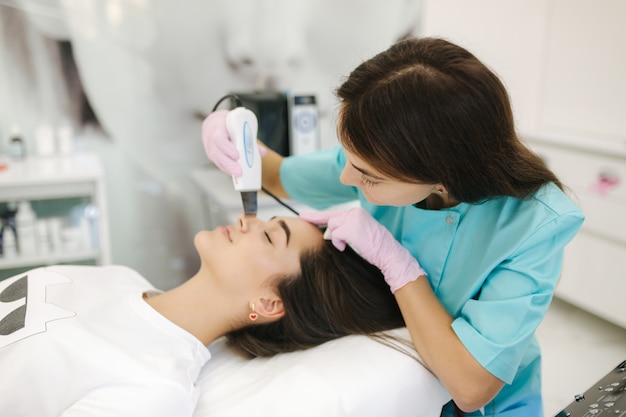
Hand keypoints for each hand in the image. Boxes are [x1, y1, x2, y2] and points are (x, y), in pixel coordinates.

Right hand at [201, 110, 266, 175]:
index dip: (228, 148)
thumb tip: (262, 152)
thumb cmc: (228, 126)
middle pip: (218, 154)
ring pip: (218, 161)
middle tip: (239, 172)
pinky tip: (235, 173)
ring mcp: (211, 150)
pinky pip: (220, 164)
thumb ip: (250, 138)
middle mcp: (212, 140)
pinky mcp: (213, 157)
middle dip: (230, 164)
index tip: (237, 156)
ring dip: (229, 169)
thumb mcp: (237, 126)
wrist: (214, 125)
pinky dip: (228, 169)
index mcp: (218, 129)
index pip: (220, 139)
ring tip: (239, 175)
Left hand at [300, 208, 425, 292]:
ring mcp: (352, 219)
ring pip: (332, 226)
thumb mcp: (360, 233)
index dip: (318, 216)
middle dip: (319, 222)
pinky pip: (335, 235)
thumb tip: (328, 231)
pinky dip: (338, 243)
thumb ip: (346, 228)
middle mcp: (355, 212)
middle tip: (303, 217)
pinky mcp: (350, 228)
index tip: (305, 216)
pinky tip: (346, 247)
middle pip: (330, 219)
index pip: (334, 213)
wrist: (389, 254)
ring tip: (347, 245)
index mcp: (357, 213)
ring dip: (336, 238)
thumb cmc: (375, 248)